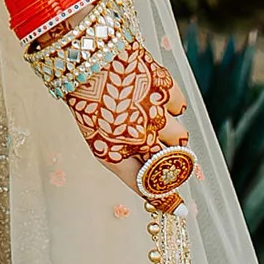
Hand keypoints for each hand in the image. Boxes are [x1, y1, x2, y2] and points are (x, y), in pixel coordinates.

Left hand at [64, 38, 190, 197]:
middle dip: (175, 168)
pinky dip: (172, 105)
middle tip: (176, 164)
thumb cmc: (82, 94)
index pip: (146, 186)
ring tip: (156, 123)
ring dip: (172, 134)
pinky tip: (159, 99)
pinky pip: (178, 105)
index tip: (182, 211)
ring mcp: (152, 113)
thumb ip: (121, 151)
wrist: (81, 52)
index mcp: (111, 153)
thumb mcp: (93, 131)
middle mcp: (136, 138)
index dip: (166, 201)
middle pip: (169, 165)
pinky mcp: (162, 87)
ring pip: (178, 136)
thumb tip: (148, 165)